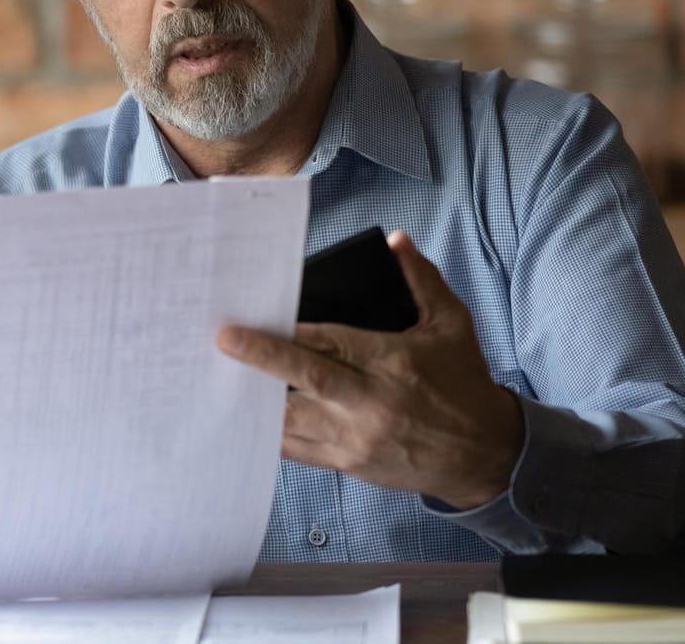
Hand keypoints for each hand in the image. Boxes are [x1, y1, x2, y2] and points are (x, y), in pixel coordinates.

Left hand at [216, 231, 522, 509]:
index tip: (255, 317)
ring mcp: (356, 438)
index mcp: (392, 362)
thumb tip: (397, 242)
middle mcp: (371, 402)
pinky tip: (246, 416)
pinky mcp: (349, 464)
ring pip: (292, 420)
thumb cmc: (465, 385)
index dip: (290, 331)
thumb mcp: (452, 325)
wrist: (486, 457)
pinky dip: (270, 434)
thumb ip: (421, 281)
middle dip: (261, 359)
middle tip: (222, 340)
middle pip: (307, 379)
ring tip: (221, 377)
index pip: (331, 342)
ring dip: (256, 399)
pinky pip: (298, 451)